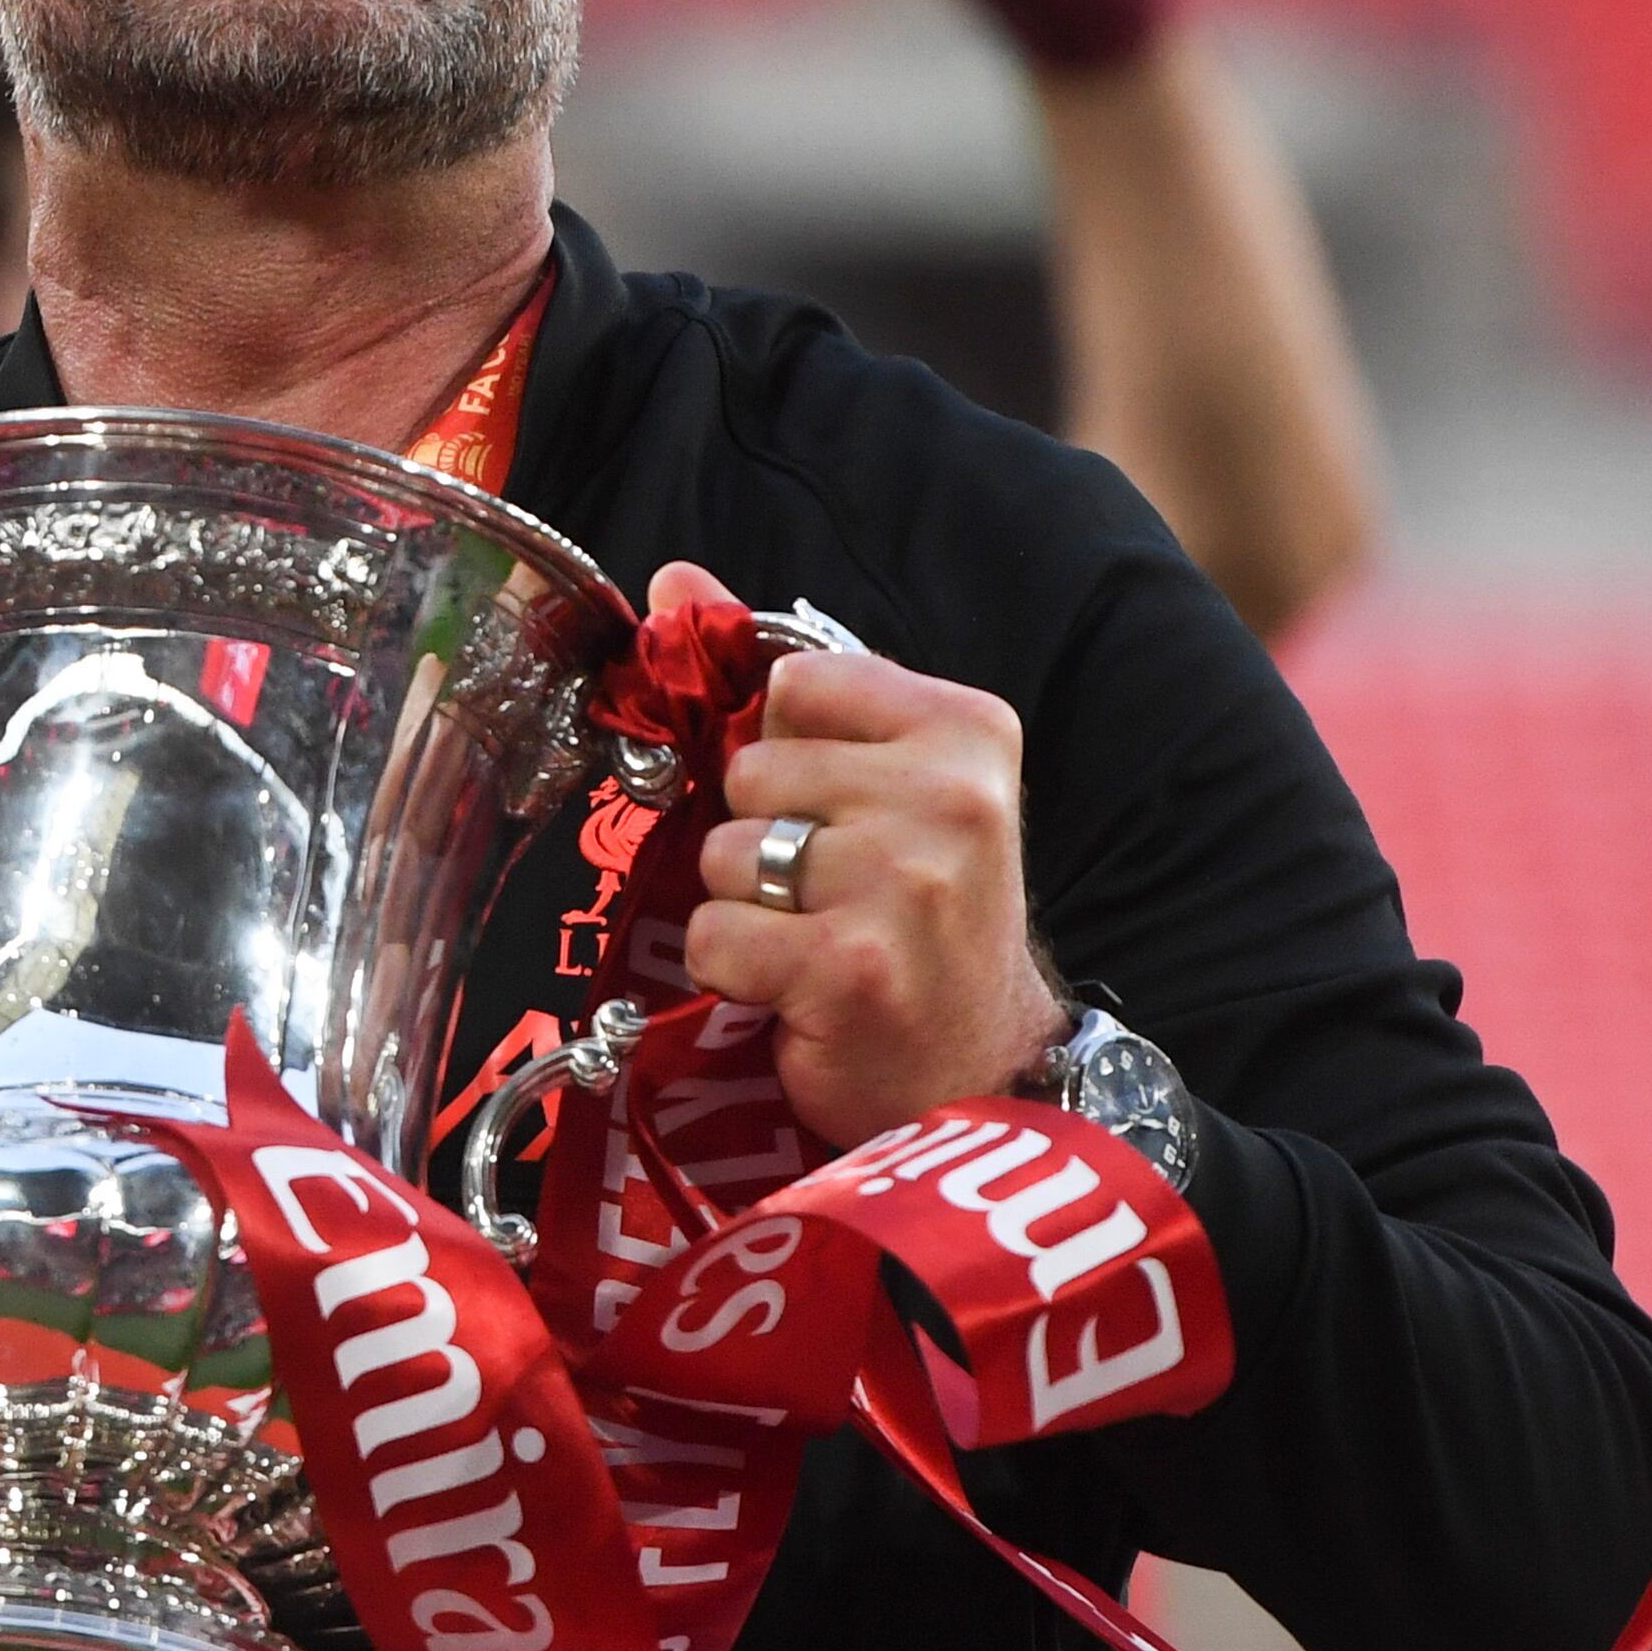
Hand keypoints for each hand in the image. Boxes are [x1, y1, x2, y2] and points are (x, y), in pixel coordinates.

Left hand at [659, 562, 1068, 1152]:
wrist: (977, 1066)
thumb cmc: (920, 916)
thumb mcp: (882, 778)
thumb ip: (782, 677)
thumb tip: (674, 583)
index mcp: (965, 727)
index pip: (792, 682)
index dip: (785, 748)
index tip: (838, 807)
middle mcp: (949, 797)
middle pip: (750, 771)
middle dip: (761, 833)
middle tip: (831, 890)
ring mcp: (903, 884)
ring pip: (724, 852)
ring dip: (745, 904)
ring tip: (815, 936)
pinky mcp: (849, 968)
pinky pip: (714, 934)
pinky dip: (733, 968)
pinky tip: (797, 985)